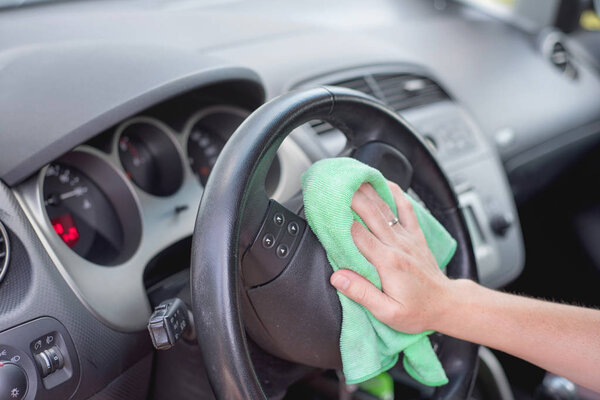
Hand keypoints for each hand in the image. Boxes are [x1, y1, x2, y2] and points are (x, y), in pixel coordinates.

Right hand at [329, 181, 452, 333]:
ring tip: (353, 178)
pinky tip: (385, 182)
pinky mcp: (415, 236)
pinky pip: (406, 209)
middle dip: (351, 197)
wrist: (446, 306)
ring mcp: (407, 238)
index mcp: (387, 263)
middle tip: (335, 185)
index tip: (327, 208)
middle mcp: (397, 245)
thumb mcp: (387, 313)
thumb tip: (337, 277)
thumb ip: (361, 293)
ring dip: (368, 191)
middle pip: (370, 214)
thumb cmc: (417, 312)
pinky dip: (396, 193)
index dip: (341, 220)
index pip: (358, 235)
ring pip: (385, 208)